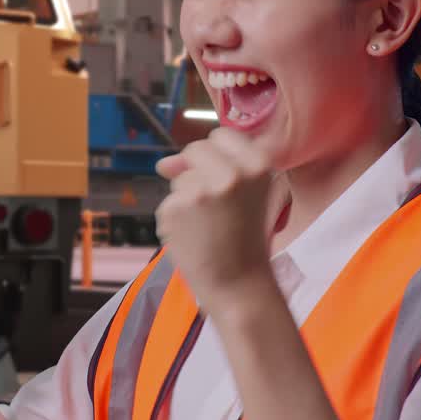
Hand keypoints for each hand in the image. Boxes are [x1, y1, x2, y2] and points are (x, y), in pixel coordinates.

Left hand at [154, 127, 287, 313]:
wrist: (238, 284)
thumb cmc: (243, 238)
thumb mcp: (245, 194)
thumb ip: (209, 167)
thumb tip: (163, 164)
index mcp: (257, 164)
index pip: (221, 134)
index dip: (216, 156)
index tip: (223, 178)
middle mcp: (231, 172)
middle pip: (196, 150)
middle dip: (196, 171)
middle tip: (214, 205)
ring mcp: (200, 189)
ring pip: (179, 178)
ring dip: (186, 197)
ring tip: (207, 226)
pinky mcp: (175, 208)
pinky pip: (168, 202)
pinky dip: (175, 219)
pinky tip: (194, 237)